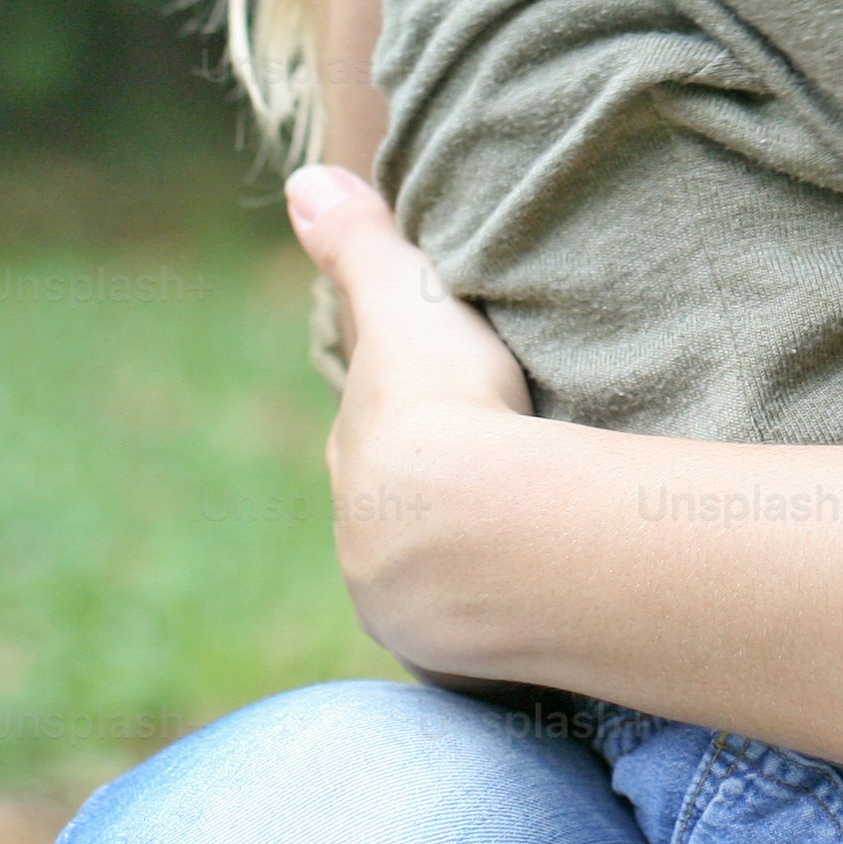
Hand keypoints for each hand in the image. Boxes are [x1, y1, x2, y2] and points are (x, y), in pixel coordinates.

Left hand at [286, 163, 532, 677]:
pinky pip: (484, 642)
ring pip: (438, 583)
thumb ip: (358, 244)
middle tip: (497, 482)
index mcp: (356, 463)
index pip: (375, 441)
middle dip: (436, 504)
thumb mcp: (406, 303)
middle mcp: (365, 546)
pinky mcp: (461, 662)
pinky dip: (507, 626)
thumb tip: (301, 180)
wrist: (480, 528)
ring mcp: (408, 612)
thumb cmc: (445, 404)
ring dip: (474, 568)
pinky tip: (540, 617)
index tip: (449, 414)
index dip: (410, 424)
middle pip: (400, 518)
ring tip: (529, 552)